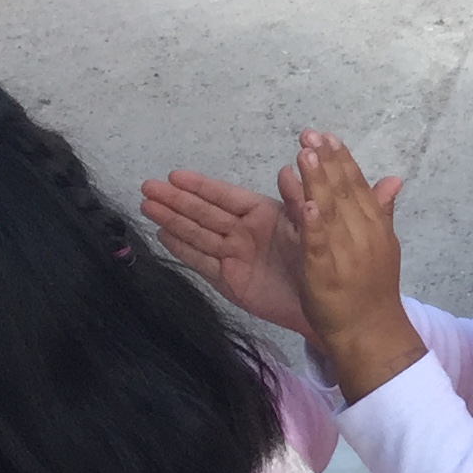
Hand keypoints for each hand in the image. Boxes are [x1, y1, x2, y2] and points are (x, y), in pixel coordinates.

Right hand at [143, 163, 400, 335]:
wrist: (326, 306)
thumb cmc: (322, 262)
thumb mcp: (311, 227)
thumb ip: (299, 200)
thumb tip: (288, 167)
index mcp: (264, 215)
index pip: (226, 196)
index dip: (201, 186)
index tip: (175, 175)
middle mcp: (244, 232)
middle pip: (203, 212)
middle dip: (175, 200)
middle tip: (147, 186)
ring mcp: (234, 255)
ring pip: (197, 233)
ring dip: (171, 220)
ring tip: (145, 205)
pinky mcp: (229, 279)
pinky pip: (201, 260)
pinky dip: (182, 248)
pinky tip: (162, 235)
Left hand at [291, 133, 424, 402]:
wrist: (371, 332)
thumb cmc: (372, 290)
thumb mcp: (382, 245)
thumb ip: (381, 211)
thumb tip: (393, 180)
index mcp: (375, 227)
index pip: (358, 187)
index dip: (343, 160)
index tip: (327, 136)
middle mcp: (363, 235)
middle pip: (344, 193)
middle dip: (327, 162)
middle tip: (309, 135)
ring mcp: (346, 253)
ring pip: (331, 213)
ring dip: (319, 183)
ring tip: (306, 155)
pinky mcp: (326, 273)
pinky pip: (320, 246)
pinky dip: (314, 225)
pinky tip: (306, 205)